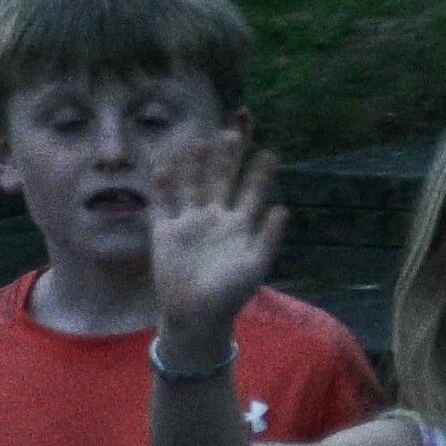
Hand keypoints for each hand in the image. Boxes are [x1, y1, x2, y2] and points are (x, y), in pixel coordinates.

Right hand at [140, 127, 287, 343]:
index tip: (269, 151)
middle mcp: (214, 217)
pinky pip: (163, 204)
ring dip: (194, 165)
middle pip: (220, 181)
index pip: (251, 192)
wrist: (197, 313)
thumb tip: (282, 208)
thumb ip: (269, 236)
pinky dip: (162, 186)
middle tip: (233, 132)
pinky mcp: (165, 231)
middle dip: (225, 159)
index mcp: (240, 224)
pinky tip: (163, 165)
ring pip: (191, 186)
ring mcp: (189, 221)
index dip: (259, 173)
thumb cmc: (232, 291)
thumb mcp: (256, 264)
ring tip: (199, 140)